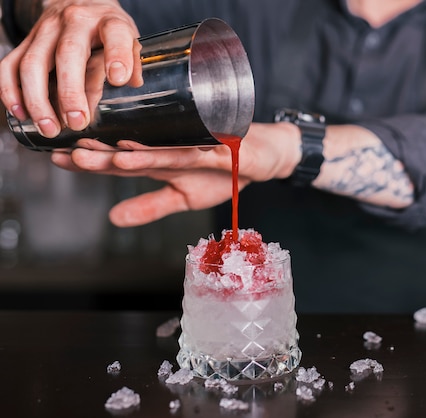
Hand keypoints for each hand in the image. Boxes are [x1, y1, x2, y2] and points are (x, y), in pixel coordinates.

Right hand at [0, 0, 141, 136]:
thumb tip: (129, 85)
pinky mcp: (26, 40)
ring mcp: (46, 30)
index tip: (119, 79)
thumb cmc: (107, 29)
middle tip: (78, 122)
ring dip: (38, 100)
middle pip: (67, 54)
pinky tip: (22, 113)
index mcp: (108, 22)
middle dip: (70, 93)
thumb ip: (131, 63)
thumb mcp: (128, 40)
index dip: (117, 55)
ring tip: (50, 128)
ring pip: (33, 63)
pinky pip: (10, 65)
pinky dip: (11, 91)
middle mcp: (75, 22)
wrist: (81, 3)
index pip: (114, 34)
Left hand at [50, 122, 300, 225]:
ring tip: (104, 154)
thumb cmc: (222, 174)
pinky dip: (176, 150)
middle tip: (69, 154)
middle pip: (132, 151)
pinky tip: (159, 149)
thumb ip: (150, 206)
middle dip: (101, 154)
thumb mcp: (184, 198)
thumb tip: (113, 218)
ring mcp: (195, 145)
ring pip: (159, 148)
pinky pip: (196, 149)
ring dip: (132, 151)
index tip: (58, 160)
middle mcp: (171, 148)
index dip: (92, 163)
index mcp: (159, 162)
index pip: (120, 162)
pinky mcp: (220, 146)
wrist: (264, 157)